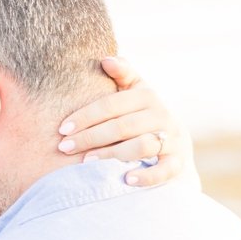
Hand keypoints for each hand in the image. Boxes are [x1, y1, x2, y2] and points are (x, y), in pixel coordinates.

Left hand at [55, 57, 194, 186]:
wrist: (174, 141)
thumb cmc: (140, 113)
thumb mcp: (133, 90)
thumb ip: (121, 74)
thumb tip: (105, 60)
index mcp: (147, 96)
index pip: (112, 104)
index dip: (86, 116)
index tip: (63, 129)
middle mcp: (161, 116)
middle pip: (123, 126)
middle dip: (91, 137)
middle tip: (65, 147)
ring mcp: (171, 139)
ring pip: (142, 146)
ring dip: (113, 154)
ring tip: (87, 162)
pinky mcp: (177, 162)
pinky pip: (165, 170)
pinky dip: (147, 176)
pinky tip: (126, 180)